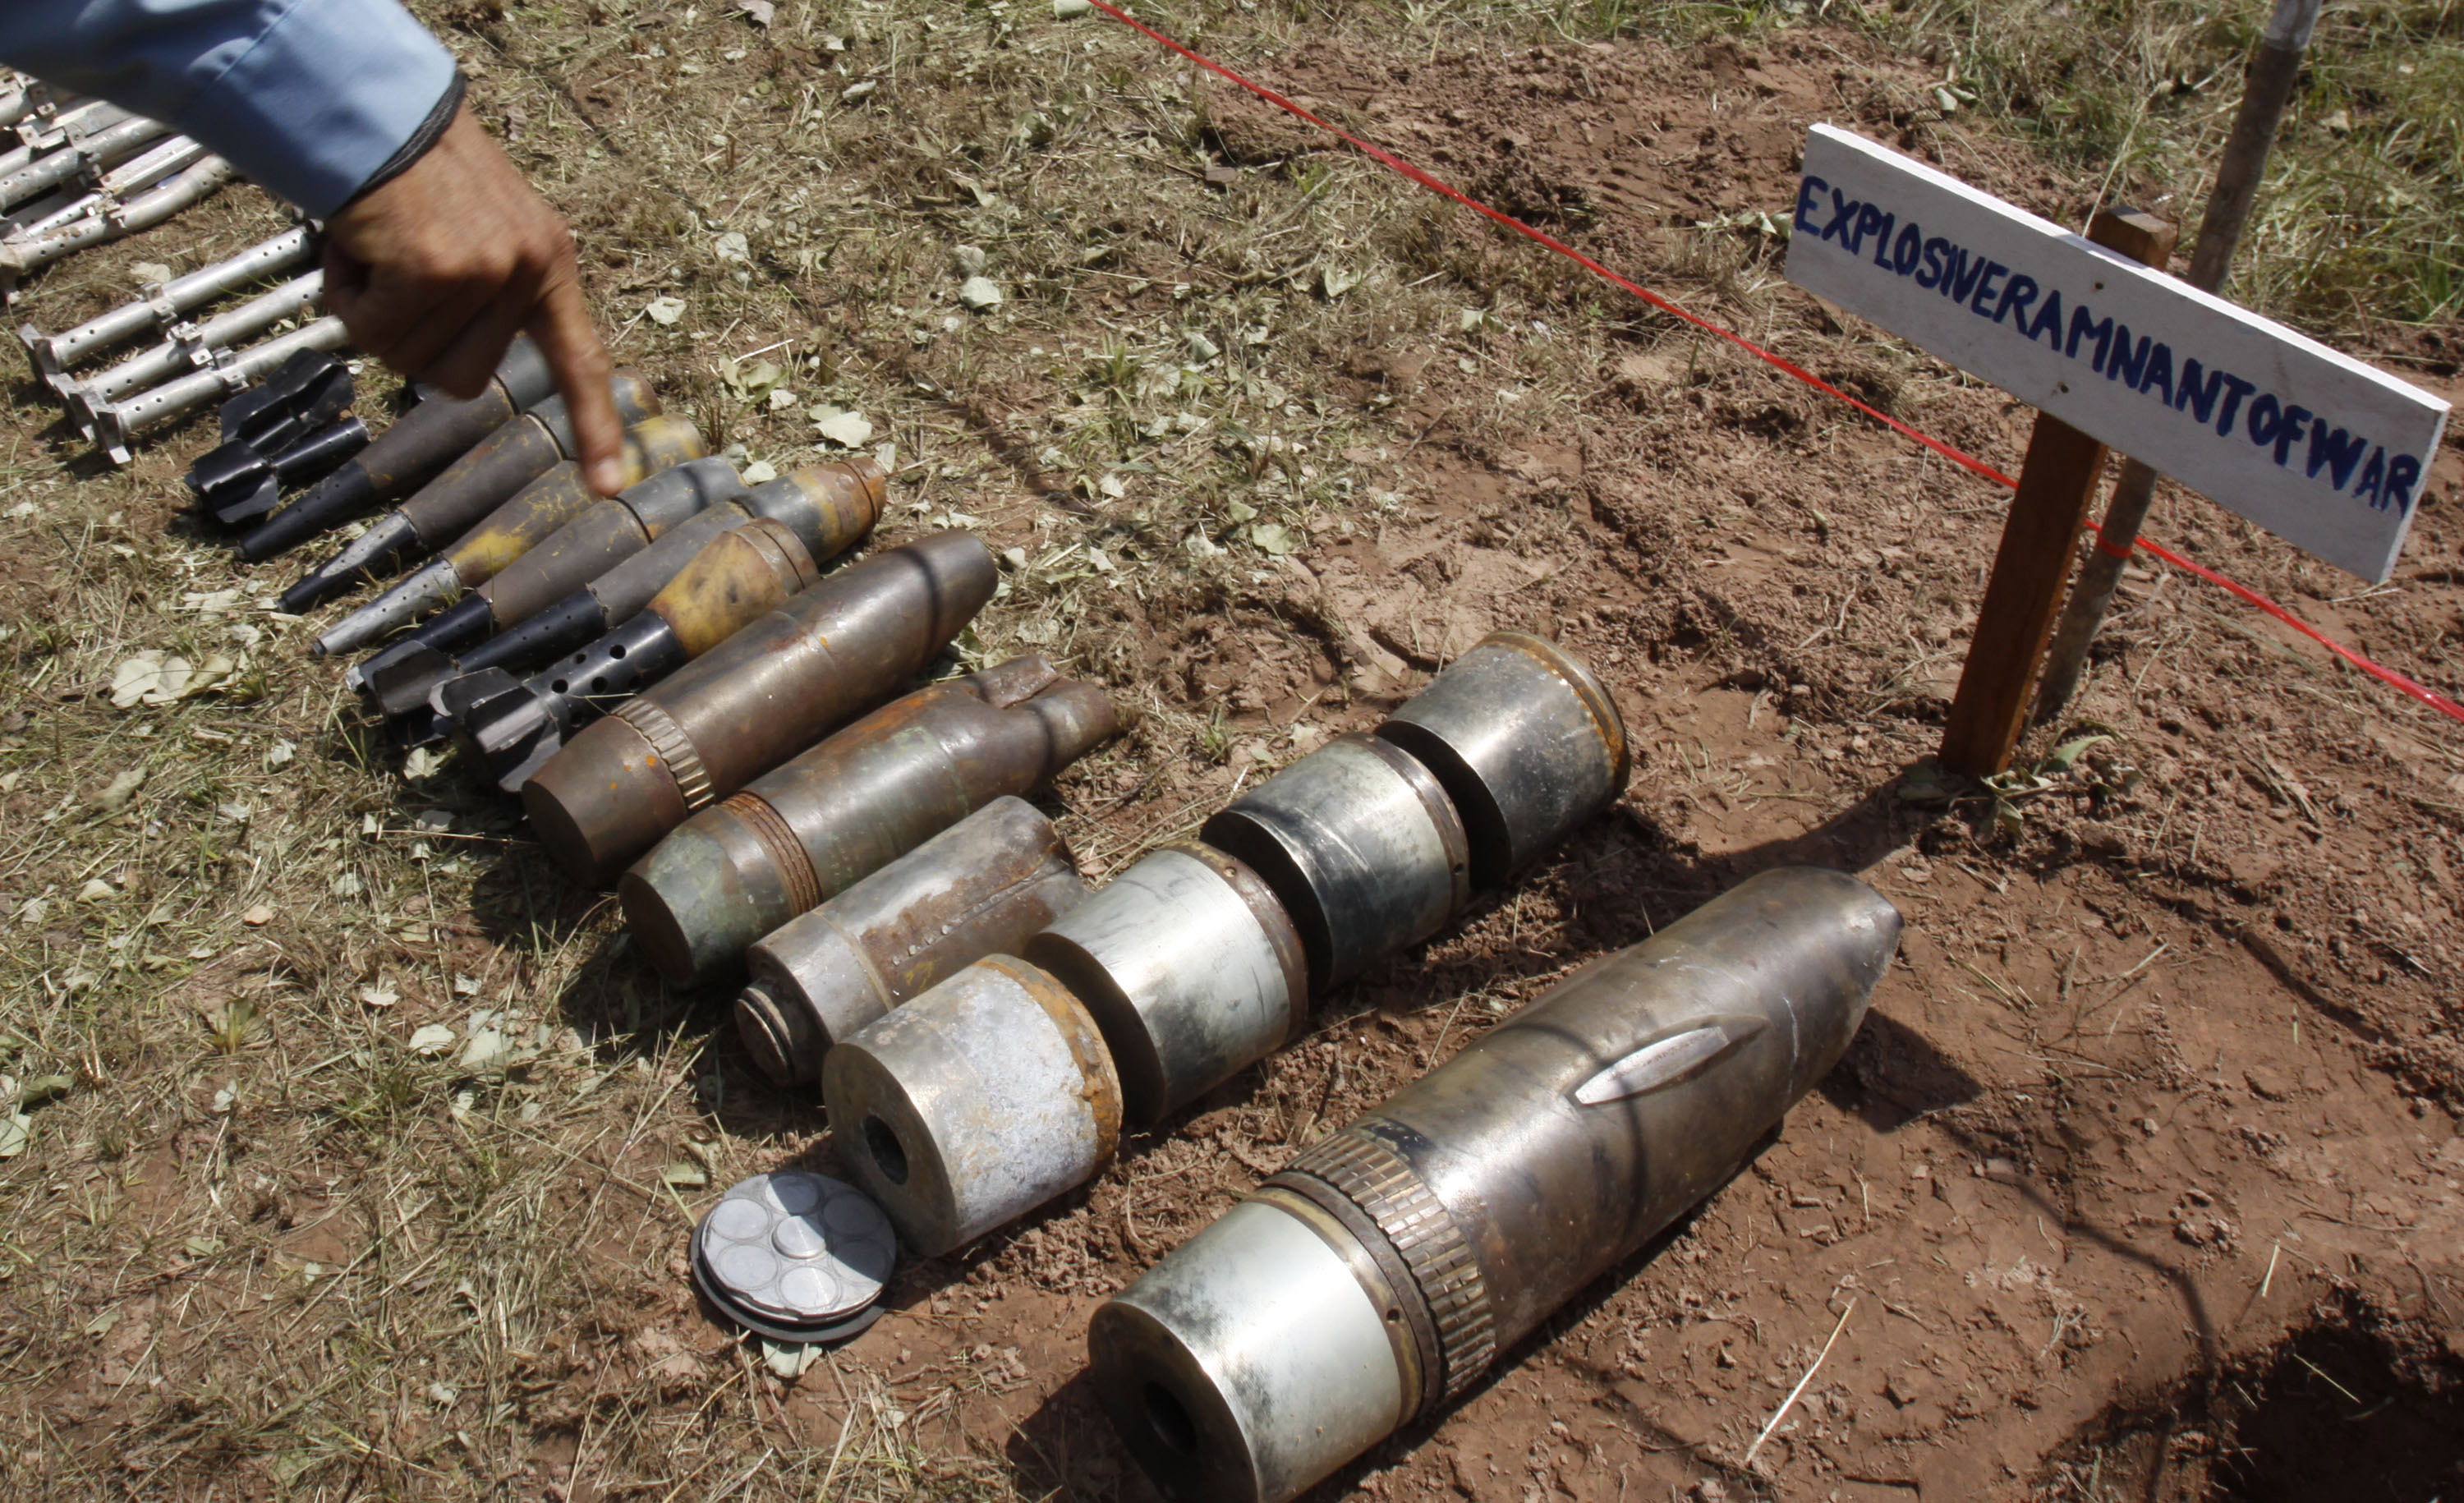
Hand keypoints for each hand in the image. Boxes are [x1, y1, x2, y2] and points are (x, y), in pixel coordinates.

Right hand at [321, 103, 625, 494]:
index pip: (580, 359)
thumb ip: (487, 297)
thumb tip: (454, 373)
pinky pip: (376, 330)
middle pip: (463, 379)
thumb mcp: (483, 232)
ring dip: (375, 316)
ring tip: (378, 253)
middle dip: (414, 345)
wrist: (377, 111)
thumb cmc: (417, 177)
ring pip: (412, 359)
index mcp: (550, 264)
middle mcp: (528, 270)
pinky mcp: (435, 270)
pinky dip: (348, 298)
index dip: (592, 424)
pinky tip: (356, 248)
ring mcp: (486, 272)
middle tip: (397, 281)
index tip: (608, 485)